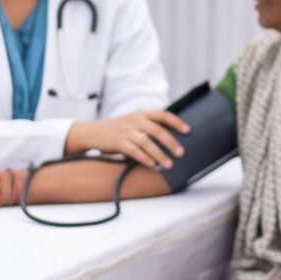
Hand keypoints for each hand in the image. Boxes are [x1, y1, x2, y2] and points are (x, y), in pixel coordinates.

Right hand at [66, 109, 189, 169]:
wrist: (92, 132)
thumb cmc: (118, 129)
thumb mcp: (133, 122)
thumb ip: (149, 126)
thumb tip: (172, 137)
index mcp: (141, 113)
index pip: (163, 115)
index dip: (176, 122)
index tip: (188, 131)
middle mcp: (135, 120)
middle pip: (157, 130)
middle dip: (171, 142)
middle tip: (181, 153)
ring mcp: (126, 131)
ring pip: (147, 143)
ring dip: (159, 154)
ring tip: (169, 164)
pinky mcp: (118, 143)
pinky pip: (134, 151)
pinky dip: (145, 159)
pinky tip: (153, 165)